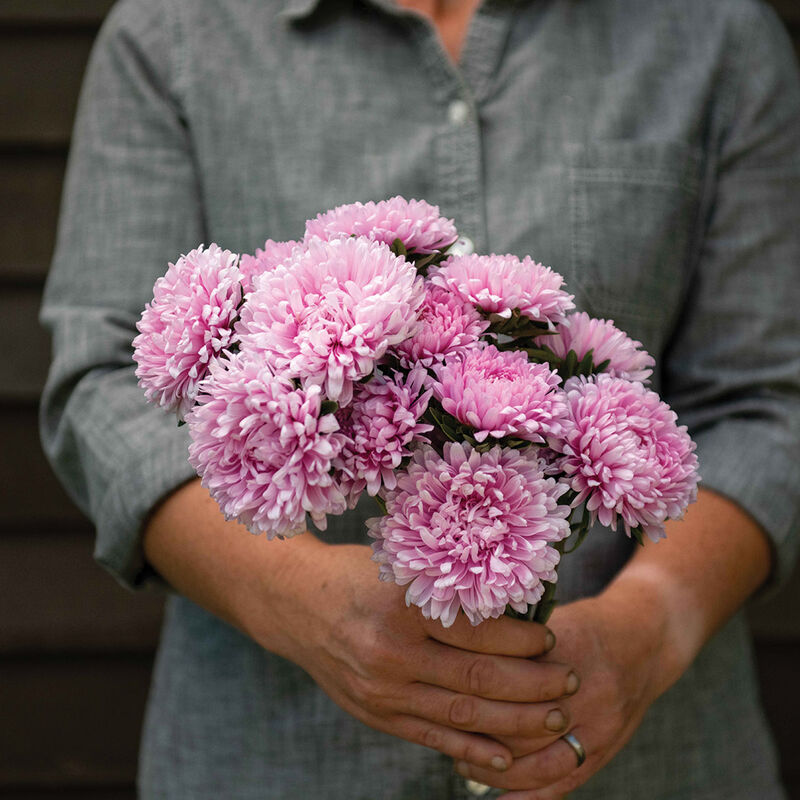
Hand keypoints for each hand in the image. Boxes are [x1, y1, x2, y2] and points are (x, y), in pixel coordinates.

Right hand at [252, 542, 579, 773]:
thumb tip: (514, 605)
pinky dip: (472, 748)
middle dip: (534, 685)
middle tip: (569, 681)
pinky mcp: (376, 714)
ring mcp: (383, 690)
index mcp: (403, 606)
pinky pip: (433, 737)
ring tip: (554, 717)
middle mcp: (392, 652)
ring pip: (463, 713)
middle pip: (479, 678)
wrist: (296, 604)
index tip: (552, 638)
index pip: (480, 631)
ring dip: (515, 720)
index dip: (524, 639)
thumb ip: (447, 587)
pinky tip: (506, 754)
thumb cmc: (355, 574)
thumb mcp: (401, 566)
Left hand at [453, 589, 678, 797]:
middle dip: (475, 733)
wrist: (644, 642)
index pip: (507, 680)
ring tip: (461, 762)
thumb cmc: (585, 626)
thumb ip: (511, 640)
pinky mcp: (604, 749)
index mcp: (565, 649)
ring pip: (538, 762)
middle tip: (442, 731)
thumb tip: (455, 652)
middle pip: (518, 724)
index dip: (471, 691)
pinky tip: (499, 799)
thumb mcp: (550, 619)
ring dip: (495, 770)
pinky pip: (563, 783)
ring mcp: (597, 725)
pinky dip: (527, 797)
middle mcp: (583, 691)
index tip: (441, 693)